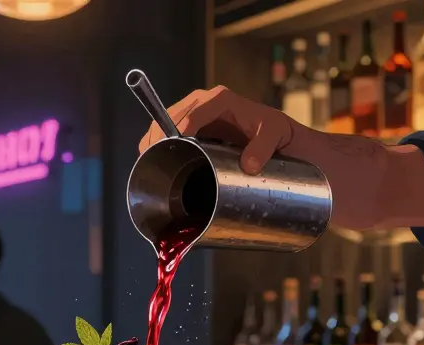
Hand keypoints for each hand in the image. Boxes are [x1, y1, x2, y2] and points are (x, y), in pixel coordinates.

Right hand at [138, 85, 294, 175]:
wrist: (274, 136)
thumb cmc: (274, 131)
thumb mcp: (274, 134)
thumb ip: (263, 147)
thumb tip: (248, 165)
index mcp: (220, 99)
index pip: (194, 112)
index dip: (180, 127)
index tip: (174, 144)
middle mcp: (203, 102)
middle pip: (172, 115)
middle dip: (160, 135)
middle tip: (153, 157)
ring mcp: (194, 113)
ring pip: (164, 122)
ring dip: (154, 140)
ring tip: (148, 160)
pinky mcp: (189, 127)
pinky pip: (167, 131)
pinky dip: (158, 144)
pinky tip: (153, 159)